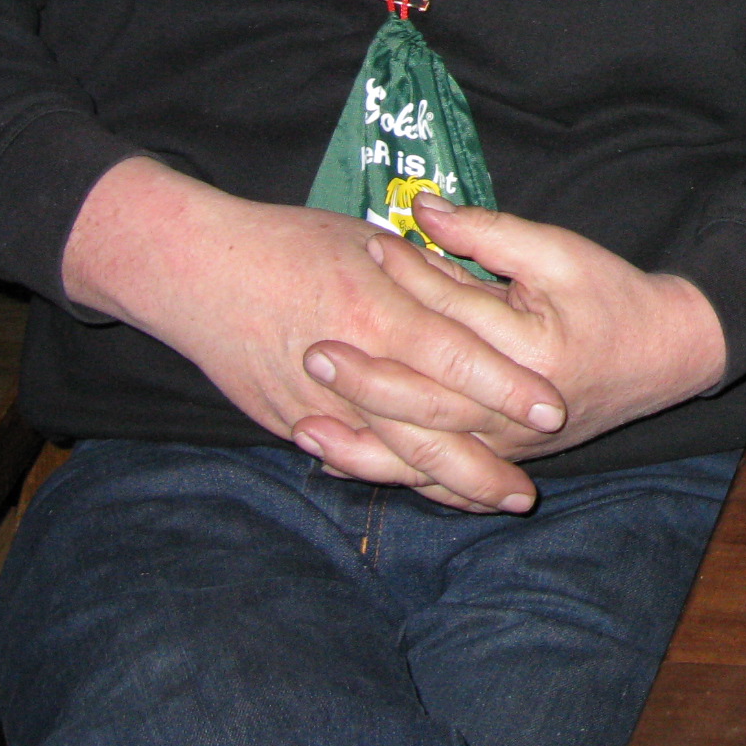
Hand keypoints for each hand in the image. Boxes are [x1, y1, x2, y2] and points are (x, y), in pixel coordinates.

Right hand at [61, 158, 568, 514]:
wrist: (193, 269)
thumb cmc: (288, 242)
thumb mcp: (367, 242)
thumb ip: (428, 274)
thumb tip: (482, 293)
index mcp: (377, 309)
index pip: (457, 357)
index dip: (505, 386)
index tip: (551, 407)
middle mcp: (351, 365)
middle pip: (428, 427)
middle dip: (482, 464)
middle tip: (528, 492)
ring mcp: (316, 403)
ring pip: (393, 458)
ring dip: (446, 486)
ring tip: (492, 502)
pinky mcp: (291, 421)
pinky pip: (355, 460)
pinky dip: (395, 478)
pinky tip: (430, 493)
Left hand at [291, 196, 725, 491]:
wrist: (664, 356)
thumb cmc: (612, 297)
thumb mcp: (560, 252)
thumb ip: (488, 233)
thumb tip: (421, 209)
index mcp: (536, 354)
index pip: (457, 315)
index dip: (410, 276)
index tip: (367, 245)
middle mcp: (518, 412)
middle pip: (428, 400)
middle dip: (367, 376)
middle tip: (313, 348)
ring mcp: (510, 444)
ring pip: (424, 453)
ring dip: (362, 441)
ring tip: (303, 424)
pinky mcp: (502, 459)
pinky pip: (435, 477)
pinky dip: (385, 471)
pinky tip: (338, 460)